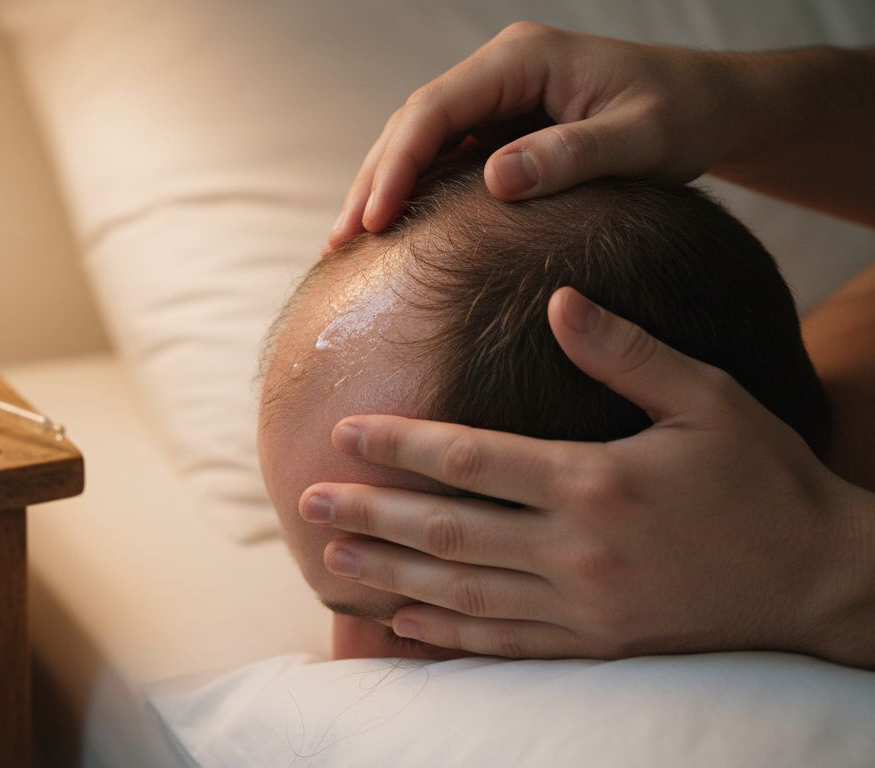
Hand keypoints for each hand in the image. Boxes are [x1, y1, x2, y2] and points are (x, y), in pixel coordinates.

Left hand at [300, 287, 874, 666]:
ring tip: (334, 556)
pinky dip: (447, 633)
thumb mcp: (707, 398)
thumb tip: (558, 301)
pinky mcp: (595, 644)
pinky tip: (403, 621)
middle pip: (447, 529)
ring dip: (390, 572)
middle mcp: (575, 549)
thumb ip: (627, 351)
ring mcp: (582, 606)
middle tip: (308, 499)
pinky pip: (504, 642)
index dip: (400, 444)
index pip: (470, 458)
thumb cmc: (765, 479)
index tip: (344, 431)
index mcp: (594, 480)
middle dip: (371, 511)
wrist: (821, 580)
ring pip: (462, 590)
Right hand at [327, 24, 733, 251]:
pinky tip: (395, 230)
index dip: (397, 164)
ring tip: (349, 244)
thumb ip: (570, 155)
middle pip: (413, 123)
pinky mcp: (505, 124)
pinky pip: (446, 155)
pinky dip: (415, 191)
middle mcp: (501, 70)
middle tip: (339, 243)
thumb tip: (494, 180)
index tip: (374, 220)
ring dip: (385, 188)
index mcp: (523, 59)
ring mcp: (499, 96)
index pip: (435, 109)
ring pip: (421, 140)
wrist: (717, 105)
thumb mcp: (640, 139)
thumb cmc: (687, 116)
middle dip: (373, 180)